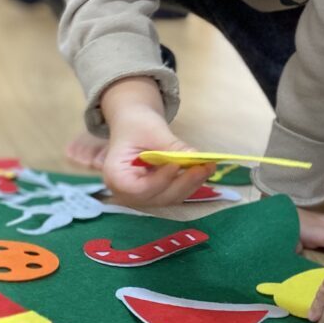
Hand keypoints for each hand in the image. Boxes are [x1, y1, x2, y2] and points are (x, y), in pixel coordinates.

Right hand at [99, 78, 209, 205]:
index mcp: (115, 176)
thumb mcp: (152, 130)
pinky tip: (204, 169)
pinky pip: (175, 193)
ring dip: (191, 184)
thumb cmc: (136, 124)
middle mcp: (126, 192)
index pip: (137, 188)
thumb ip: (171, 146)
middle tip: (203, 166)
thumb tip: (195, 156)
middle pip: (156, 197)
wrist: (135, 124)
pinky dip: (190, 183)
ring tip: (208, 166)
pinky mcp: (156, 193)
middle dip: (182, 183)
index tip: (177, 165)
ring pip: (169, 198)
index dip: (159, 180)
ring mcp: (142, 196)